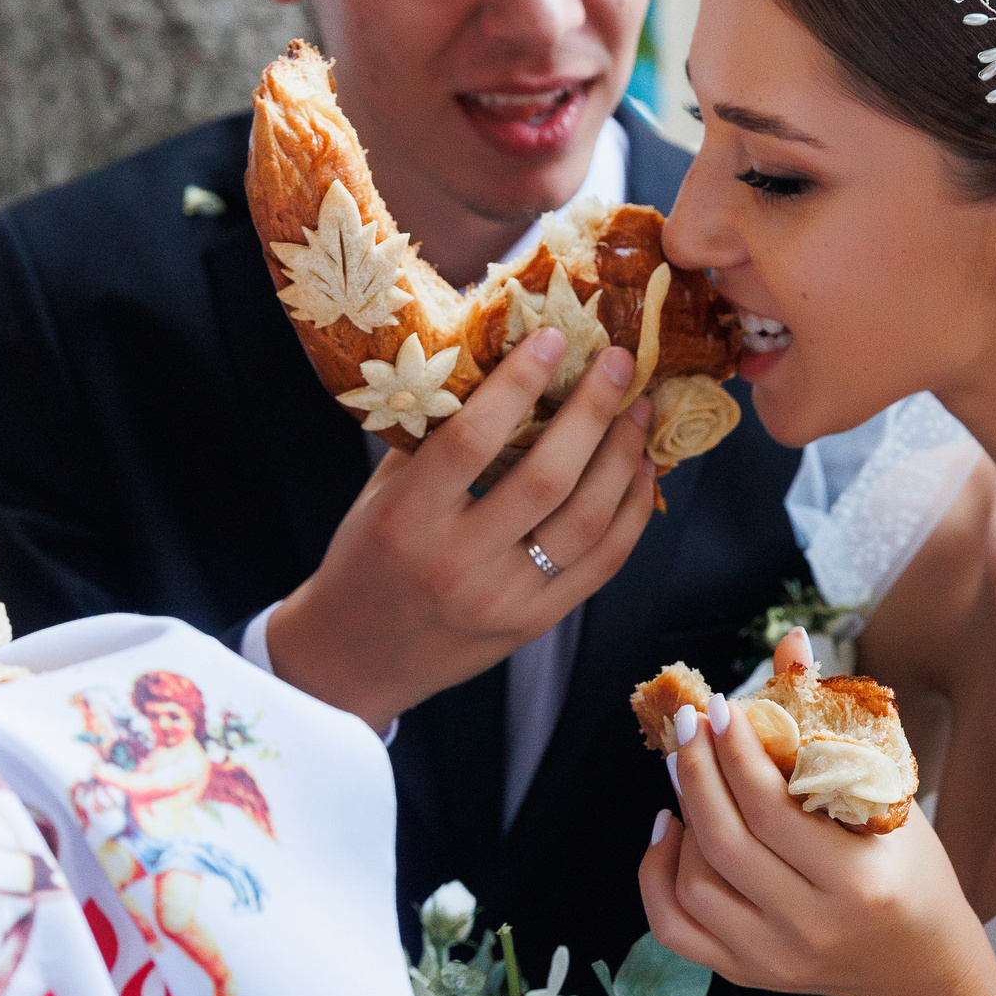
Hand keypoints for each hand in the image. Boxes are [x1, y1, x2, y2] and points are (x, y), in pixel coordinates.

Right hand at [265, 327, 659, 729]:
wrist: (354, 658)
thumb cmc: (366, 558)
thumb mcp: (380, 492)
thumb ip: (432, 436)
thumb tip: (496, 358)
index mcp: (408, 519)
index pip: (473, 440)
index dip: (519, 383)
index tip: (552, 336)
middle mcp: (457, 563)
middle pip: (547, 477)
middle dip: (594, 411)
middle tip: (620, 363)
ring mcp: (503, 600)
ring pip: (587, 520)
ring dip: (623, 457)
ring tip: (639, 411)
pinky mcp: (535, 624)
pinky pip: (603, 563)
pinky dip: (632, 511)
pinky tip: (640, 471)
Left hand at [635, 632, 983, 995]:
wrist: (918, 964)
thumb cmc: (908, 865)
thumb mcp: (885, 793)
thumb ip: (830, 721)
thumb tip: (788, 640)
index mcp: (860, 881)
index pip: (773, 810)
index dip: (736, 753)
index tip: (718, 708)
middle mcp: (814, 928)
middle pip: (726, 844)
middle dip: (697, 772)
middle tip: (687, 724)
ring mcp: (776, 959)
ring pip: (696, 885)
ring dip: (683, 819)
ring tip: (690, 776)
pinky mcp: (748, 974)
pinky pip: (676, 928)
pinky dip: (658, 876)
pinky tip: (670, 830)